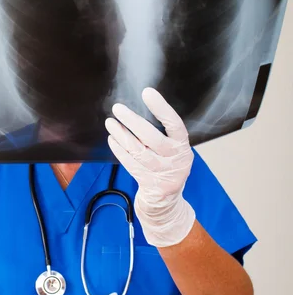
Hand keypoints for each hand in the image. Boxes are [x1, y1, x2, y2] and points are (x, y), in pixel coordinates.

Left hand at [105, 88, 195, 247]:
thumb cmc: (168, 167)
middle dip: (133, 121)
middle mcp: (175, 159)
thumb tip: (140, 108)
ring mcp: (162, 173)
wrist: (167, 201)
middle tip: (118, 108)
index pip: (174, 124)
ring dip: (122, 135)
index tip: (147, 92)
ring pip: (138, 151)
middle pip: (152, 138)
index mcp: (183, 146)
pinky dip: (120, 151)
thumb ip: (163, 135)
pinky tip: (112, 139)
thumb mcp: (173, 150)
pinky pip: (130, 164)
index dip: (161, 108)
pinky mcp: (148, 183)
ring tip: (110, 122)